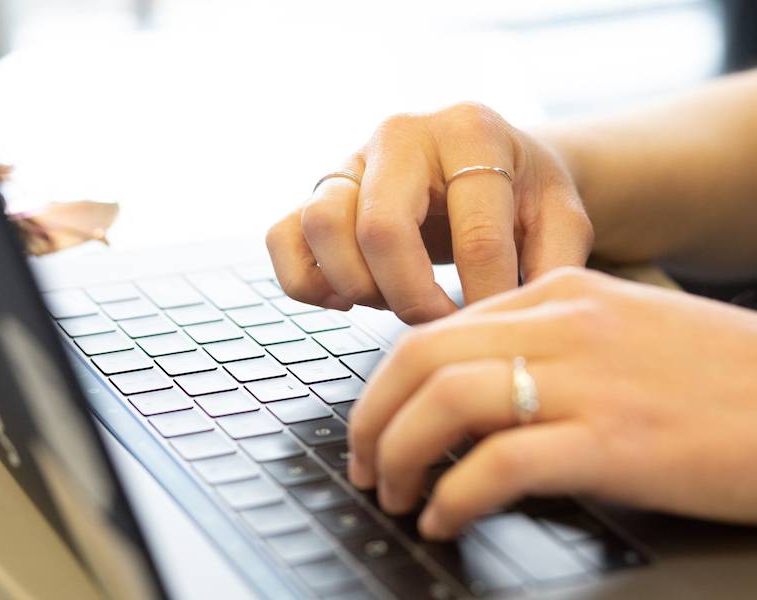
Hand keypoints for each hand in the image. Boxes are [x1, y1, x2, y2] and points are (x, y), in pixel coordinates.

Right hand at [266, 103, 592, 323]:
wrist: (488, 162)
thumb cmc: (522, 194)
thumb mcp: (559, 217)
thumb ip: (552, 263)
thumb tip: (510, 323)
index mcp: (470, 132)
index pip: (474, 234)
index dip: (485, 299)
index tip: (491, 333)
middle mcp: (400, 135)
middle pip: (380, 227)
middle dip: (410, 297)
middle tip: (436, 320)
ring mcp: (351, 160)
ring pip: (320, 224)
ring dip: (356, 284)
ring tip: (392, 300)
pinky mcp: (318, 190)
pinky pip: (281, 237)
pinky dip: (307, 281)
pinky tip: (348, 298)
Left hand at [347, 267, 756, 538]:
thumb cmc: (715, 376)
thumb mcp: (618, 331)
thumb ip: (542, 346)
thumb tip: (463, 396)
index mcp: (560, 291)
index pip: (437, 329)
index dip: (388, 383)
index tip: (376, 423)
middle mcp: (564, 323)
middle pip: (422, 358)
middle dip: (373, 416)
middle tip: (363, 463)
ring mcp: (588, 378)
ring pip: (447, 401)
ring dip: (400, 453)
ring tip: (391, 493)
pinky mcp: (614, 440)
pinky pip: (501, 463)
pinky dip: (455, 494)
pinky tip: (444, 517)